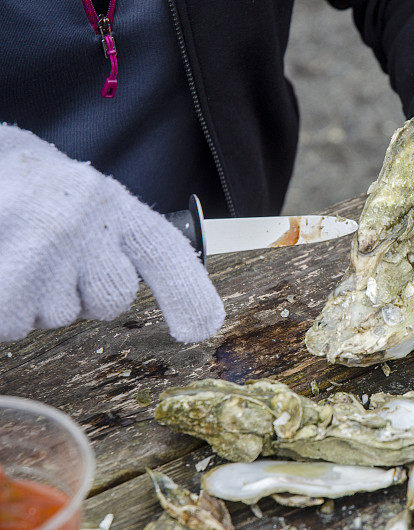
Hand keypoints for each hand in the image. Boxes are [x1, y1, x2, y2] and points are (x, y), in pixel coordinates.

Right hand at [0, 125, 224, 341]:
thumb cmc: (22, 184)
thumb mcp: (80, 194)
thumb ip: (116, 236)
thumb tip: (157, 296)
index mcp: (110, 202)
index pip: (165, 253)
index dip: (189, 295)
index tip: (201, 327)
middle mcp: (84, 225)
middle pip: (112, 301)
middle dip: (83, 294)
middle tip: (49, 258)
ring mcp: (42, 252)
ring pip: (57, 317)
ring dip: (35, 300)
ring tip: (15, 254)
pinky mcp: (7, 280)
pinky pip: (14, 325)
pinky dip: (4, 310)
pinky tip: (1, 271)